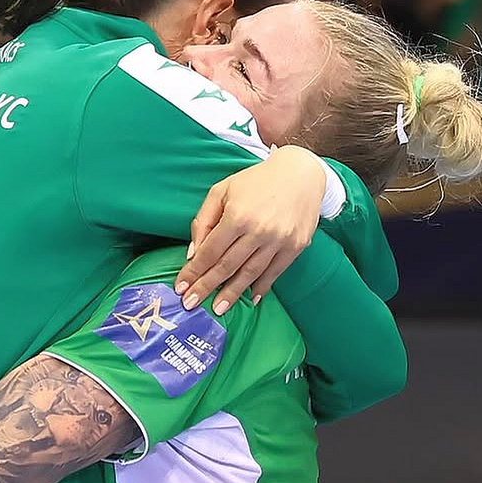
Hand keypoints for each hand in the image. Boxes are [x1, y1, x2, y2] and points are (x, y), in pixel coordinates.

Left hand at [175, 145, 325, 314]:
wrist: (300, 174)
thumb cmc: (256, 181)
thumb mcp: (221, 191)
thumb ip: (203, 220)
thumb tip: (193, 253)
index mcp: (237, 216)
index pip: (210, 251)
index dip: (193, 272)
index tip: (181, 287)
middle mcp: (259, 231)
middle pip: (227, 266)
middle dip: (206, 287)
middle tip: (191, 304)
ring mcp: (279, 240)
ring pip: (250, 274)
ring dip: (232, 294)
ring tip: (218, 308)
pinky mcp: (296, 246)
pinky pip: (274, 272)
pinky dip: (261, 287)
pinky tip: (250, 298)